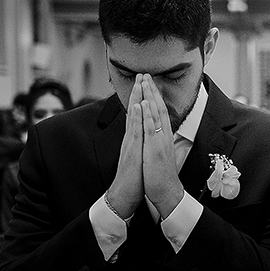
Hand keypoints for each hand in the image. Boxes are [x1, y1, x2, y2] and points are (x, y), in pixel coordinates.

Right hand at [105, 75, 145, 218]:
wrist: (124, 196)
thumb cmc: (133, 179)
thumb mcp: (138, 157)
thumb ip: (139, 145)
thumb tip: (143, 136)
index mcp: (134, 140)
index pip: (137, 116)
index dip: (141, 99)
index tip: (145, 84)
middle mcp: (131, 139)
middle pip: (134, 112)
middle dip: (138, 92)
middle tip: (141, 74)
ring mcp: (130, 144)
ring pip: (134, 117)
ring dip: (136, 99)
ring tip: (139, 82)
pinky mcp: (131, 152)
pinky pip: (135, 132)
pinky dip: (136, 118)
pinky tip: (138, 106)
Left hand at [141, 76, 183, 217]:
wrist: (166, 192)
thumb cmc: (160, 176)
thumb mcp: (159, 154)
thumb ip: (158, 141)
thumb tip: (156, 133)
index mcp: (164, 137)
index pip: (160, 112)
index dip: (155, 97)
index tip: (149, 83)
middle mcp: (163, 136)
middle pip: (159, 108)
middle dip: (152, 90)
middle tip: (146, 74)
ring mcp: (160, 142)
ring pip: (156, 115)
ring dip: (150, 97)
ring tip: (145, 82)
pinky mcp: (154, 149)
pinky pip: (151, 130)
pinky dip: (148, 116)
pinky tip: (144, 104)